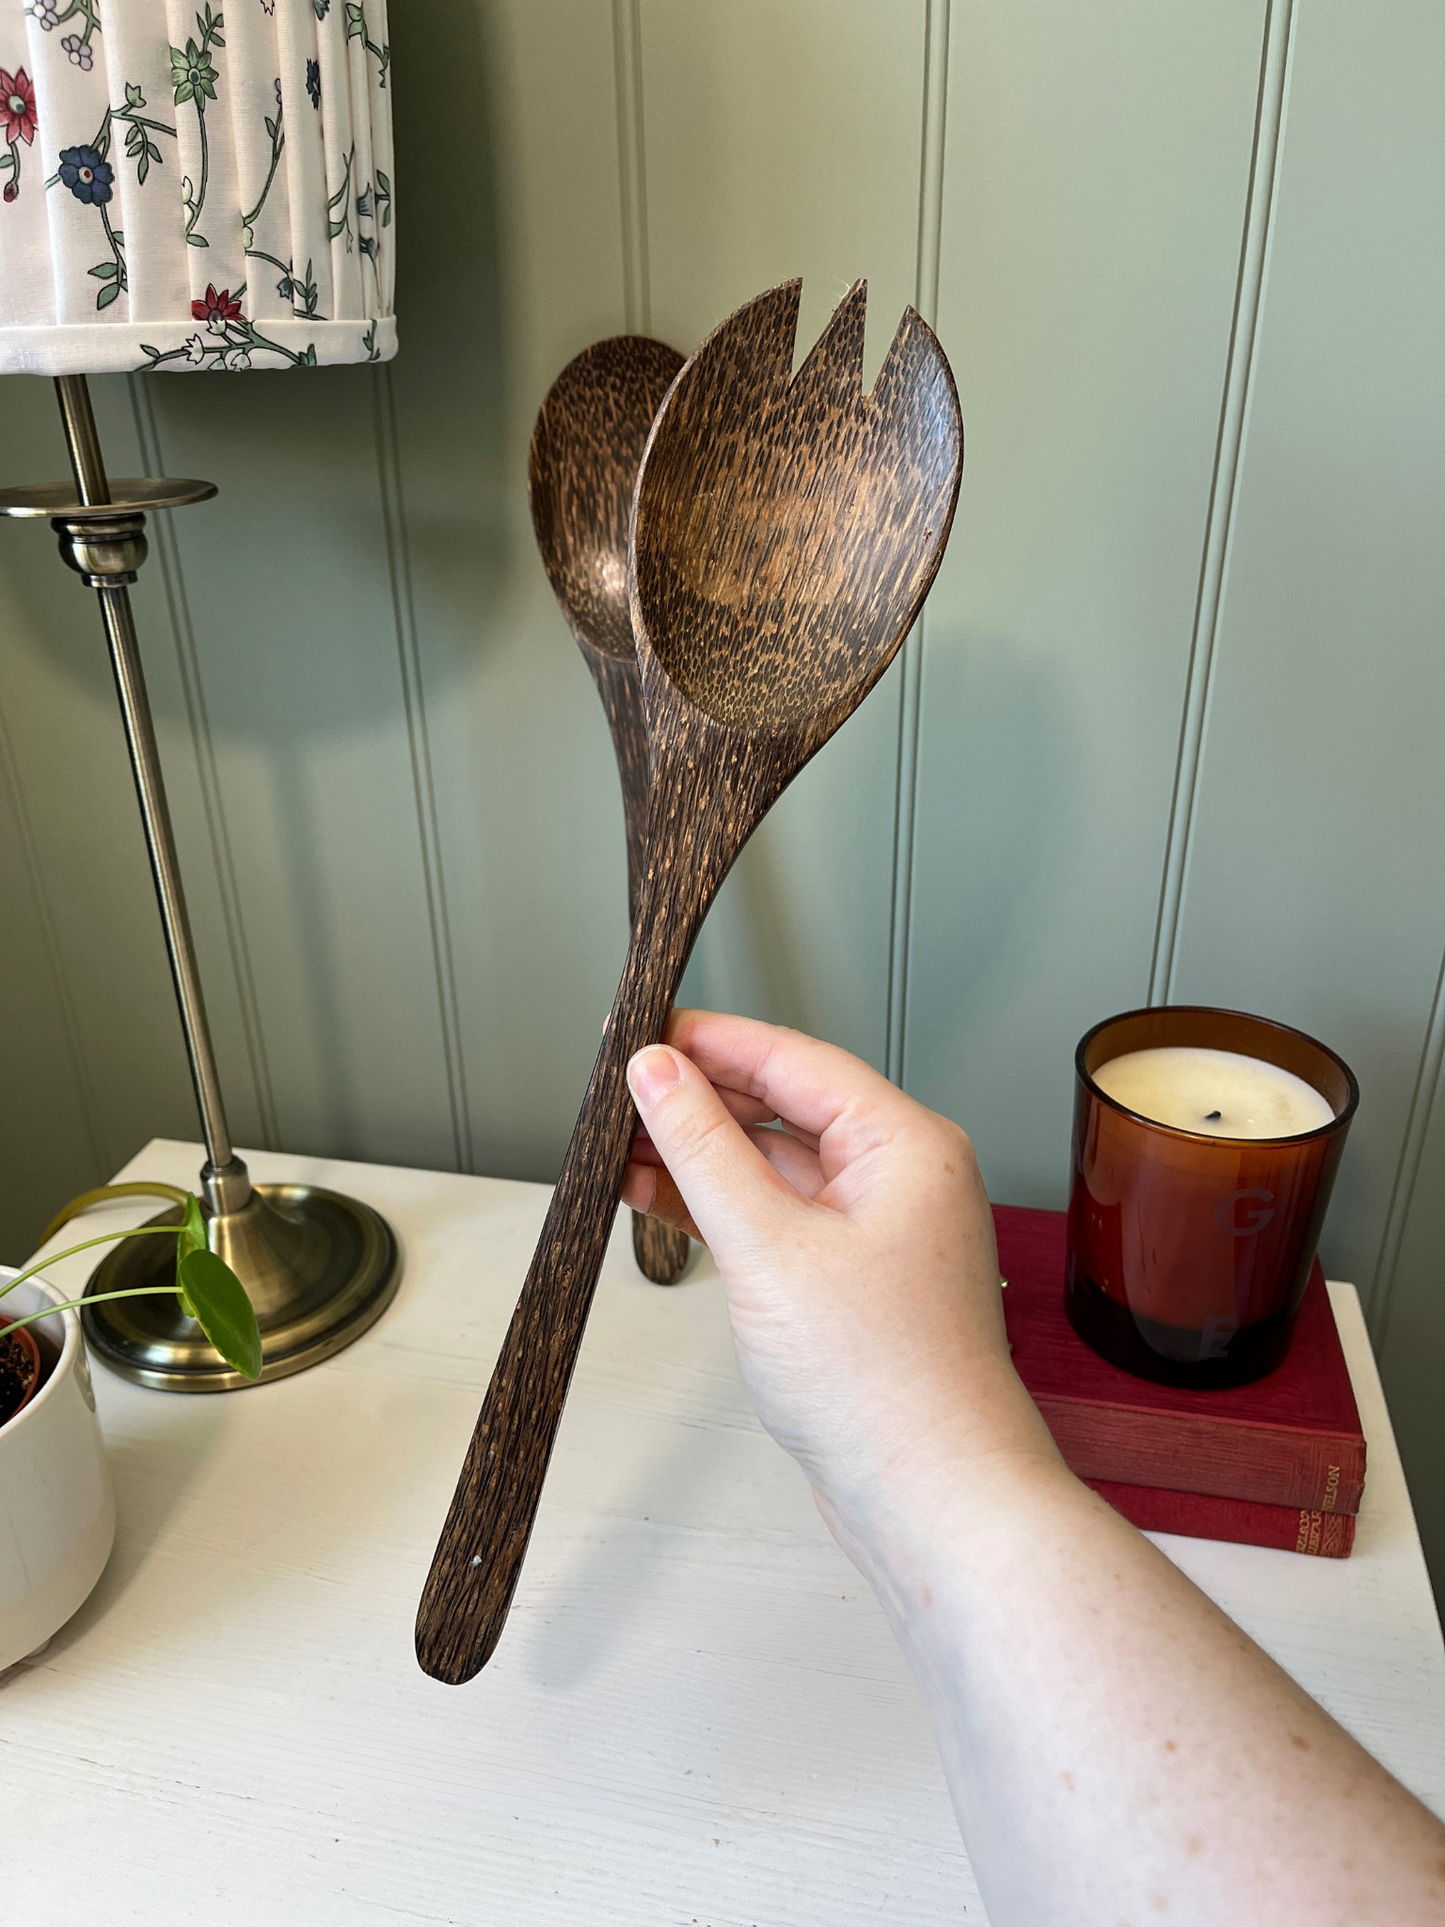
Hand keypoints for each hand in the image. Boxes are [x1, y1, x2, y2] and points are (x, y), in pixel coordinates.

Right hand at [621, 1010, 1060, 1536]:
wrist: (932, 1500)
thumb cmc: (885, 1384)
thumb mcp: (768, 1247)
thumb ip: (704, 1150)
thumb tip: (658, 1073)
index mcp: (905, 1144)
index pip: (794, 1059)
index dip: (710, 1040)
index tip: (641, 1033)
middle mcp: (900, 1178)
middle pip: (784, 1108)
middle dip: (698, 1100)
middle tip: (617, 1091)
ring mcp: (877, 1233)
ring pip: (775, 1167)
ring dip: (700, 1158)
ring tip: (619, 1149)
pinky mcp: (851, 1283)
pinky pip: (778, 1220)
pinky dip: (721, 1210)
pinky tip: (661, 1201)